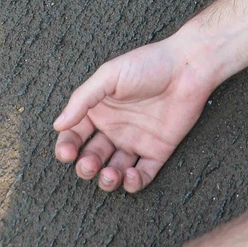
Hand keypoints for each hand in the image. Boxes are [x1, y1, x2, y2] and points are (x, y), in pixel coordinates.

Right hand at [53, 33, 216, 192]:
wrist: (189, 67)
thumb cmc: (149, 64)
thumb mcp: (110, 74)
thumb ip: (83, 98)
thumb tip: (58, 124)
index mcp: (100, 110)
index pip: (74, 135)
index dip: (66, 147)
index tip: (67, 153)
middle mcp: (115, 128)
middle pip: (91, 157)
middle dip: (86, 167)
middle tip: (89, 164)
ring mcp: (136, 141)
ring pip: (114, 171)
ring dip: (107, 180)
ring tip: (109, 174)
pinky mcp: (157, 150)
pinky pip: (142, 175)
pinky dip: (133, 183)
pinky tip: (130, 176)